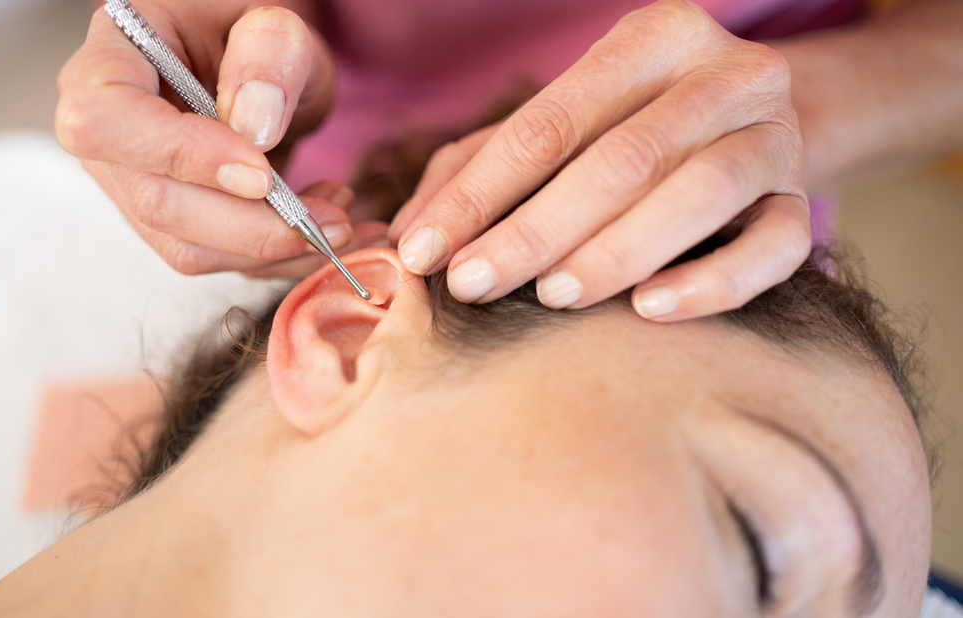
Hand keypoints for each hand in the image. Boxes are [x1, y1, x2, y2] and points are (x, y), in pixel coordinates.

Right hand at [57, 2, 365, 276]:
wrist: (262, 63)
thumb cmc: (254, 35)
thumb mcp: (274, 20)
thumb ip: (268, 53)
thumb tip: (253, 126)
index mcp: (110, 60)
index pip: (104, 121)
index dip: (180, 155)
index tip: (261, 173)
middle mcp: (110, 137)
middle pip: (155, 203)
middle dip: (252, 225)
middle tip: (330, 219)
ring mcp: (136, 188)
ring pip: (189, 248)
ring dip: (274, 248)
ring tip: (339, 218)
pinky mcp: (175, 226)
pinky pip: (221, 261)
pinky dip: (281, 257)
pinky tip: (325, 229)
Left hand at [390, 0, 809, 320]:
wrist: (750, 131)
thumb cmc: (624, 136)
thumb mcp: (550, 133)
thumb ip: (474, 171)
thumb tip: (406, 236)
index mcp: (652, 40)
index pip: (550, 121)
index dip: (480, 192)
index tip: (424, 252)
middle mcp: (725, 76)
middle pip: (624, 157)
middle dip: (536, 230)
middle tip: (473, 286)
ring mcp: (773, 138)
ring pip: (702, 193)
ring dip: (617, 251)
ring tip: (553, 297)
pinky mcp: (803, 203)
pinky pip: (775, 247)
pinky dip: (711, 282)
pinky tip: (648, 310)